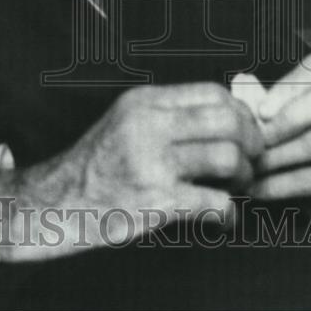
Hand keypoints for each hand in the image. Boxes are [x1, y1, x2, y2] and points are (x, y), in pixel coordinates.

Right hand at [0, 82, 263, 259]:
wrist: (58, 202)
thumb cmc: (99, 165)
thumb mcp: (128, 122)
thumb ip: (170, 115)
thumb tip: (230, 118)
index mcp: (144, 102)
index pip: (213, 93)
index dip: (241, 114)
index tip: (246, 133)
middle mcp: (148, 125)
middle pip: (228, 121)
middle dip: (252, 144)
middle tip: (250, 162)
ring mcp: (151, 162)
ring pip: (227, 158)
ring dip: (243, 177)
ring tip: (236, 188)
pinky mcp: (155, 200)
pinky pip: (215, 203)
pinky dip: (229, 213)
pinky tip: (222, 217)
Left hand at [249, 52, 310, 215]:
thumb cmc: (304, 122)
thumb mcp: (291, 102)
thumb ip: (267, 93)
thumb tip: (241, 83)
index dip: (290, 87)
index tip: (261, 111)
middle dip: (290, 119)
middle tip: (257, 140)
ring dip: (281, 157)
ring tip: (250, 167)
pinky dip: (285, 186)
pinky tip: (259, 189)